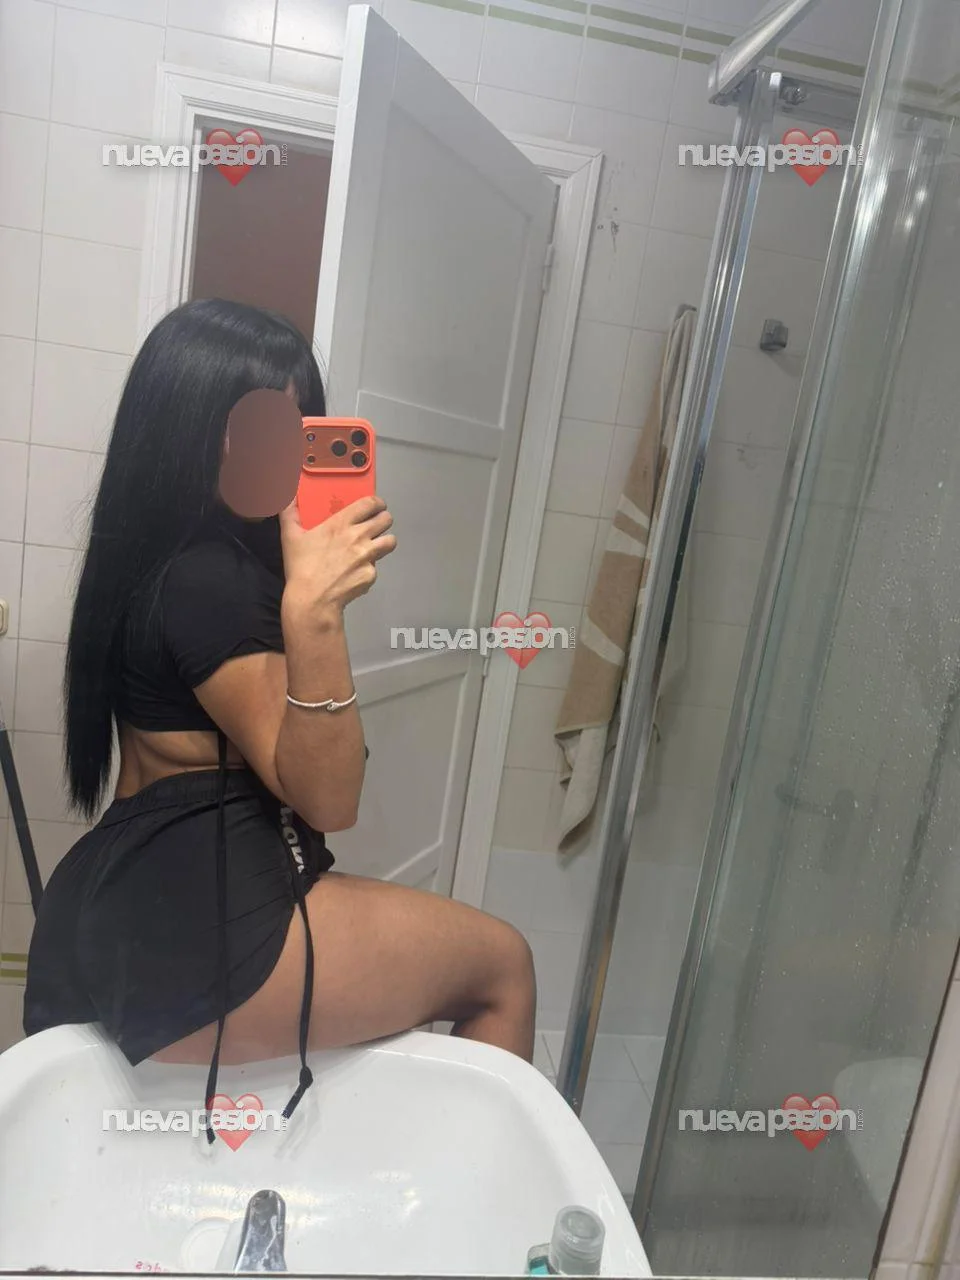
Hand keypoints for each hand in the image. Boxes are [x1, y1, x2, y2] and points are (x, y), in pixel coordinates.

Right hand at [279, 494, 395, 622]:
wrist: (313, 600)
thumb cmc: (301, 567)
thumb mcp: (290, 536)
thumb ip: (289, 512)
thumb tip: (288, 493)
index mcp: (341, 523)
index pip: (370, 503)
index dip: (377, 503)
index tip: (376, 506)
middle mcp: (359, 536)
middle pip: (386, 520)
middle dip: (383, 521)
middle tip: (375, 526)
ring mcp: (368, 556)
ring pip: (390, 542)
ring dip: (384, 542)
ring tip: (373, 547)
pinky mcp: (371, 575)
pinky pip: (375, 568)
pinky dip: (367, 570)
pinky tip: (354, 574)